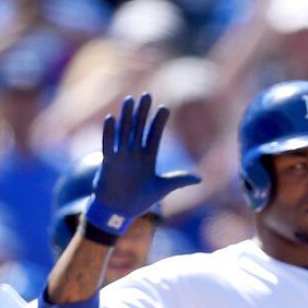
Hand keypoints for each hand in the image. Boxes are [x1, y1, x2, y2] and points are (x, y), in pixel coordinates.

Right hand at [84, 94, 200, 238]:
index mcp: (148, 159)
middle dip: (142, 113)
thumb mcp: (162, 189)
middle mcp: (134, 154)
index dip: (158, 122)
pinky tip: (110, 119)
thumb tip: (200, 178)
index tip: (164, 108)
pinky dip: (109, 133)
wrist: (118, 212)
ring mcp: (121, 157)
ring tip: (129, 100)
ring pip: (124, 132)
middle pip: (138, 128)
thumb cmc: (139, 201)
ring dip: (126, 117)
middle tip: (146, 95)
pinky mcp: (108, 163)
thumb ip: (178, 180)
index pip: (154, 136)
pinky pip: (108, 145)